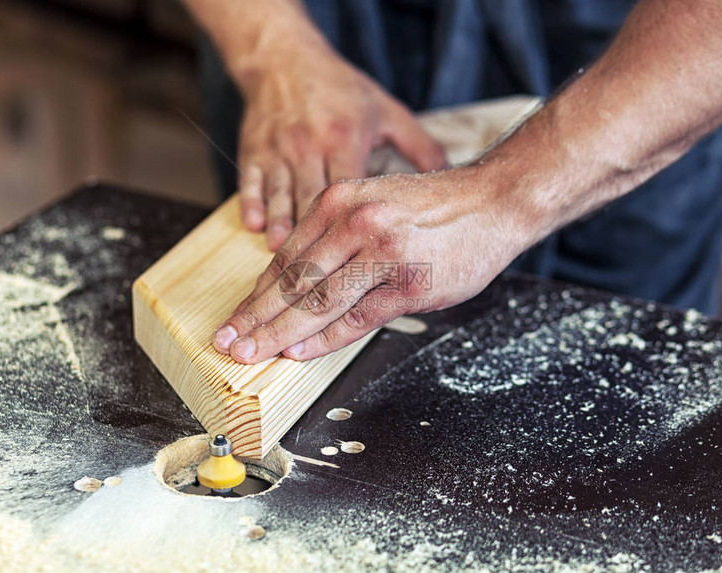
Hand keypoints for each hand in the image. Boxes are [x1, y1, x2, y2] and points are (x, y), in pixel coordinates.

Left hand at [213, 166, 528, 362]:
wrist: (493, 202)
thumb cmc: (435, 207)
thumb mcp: (376, 201)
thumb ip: (338, 236)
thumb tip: (302, 283)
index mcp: (341, 200)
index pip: (287, 255)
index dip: (258, 292)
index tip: (237, 317)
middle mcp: (356, 224)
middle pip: (293, 280)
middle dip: (256, 317)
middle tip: (228, 342)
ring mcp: (383, 255)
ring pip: (318, 301)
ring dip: (279, 333)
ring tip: (252, 353)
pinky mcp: (409, 285)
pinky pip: (356, 318)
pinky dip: (324, 338)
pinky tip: (299, 351)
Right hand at [235, 47, 446, 250]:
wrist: (286, 58)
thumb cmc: (341, 89)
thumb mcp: (387, 112)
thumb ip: (421, 147)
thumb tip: (452, 181)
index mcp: (346, 140)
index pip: (351, 191)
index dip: (354, 226)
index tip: (361, 256)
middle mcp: (310, 146)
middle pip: (312, 200)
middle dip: (315, 239)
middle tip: (319, 270)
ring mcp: (279, 149)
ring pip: (280, 194)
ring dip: (281, 226)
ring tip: (283, 255)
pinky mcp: (253, 150)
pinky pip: (250, 181)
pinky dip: (252, 204)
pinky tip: (254, 227)